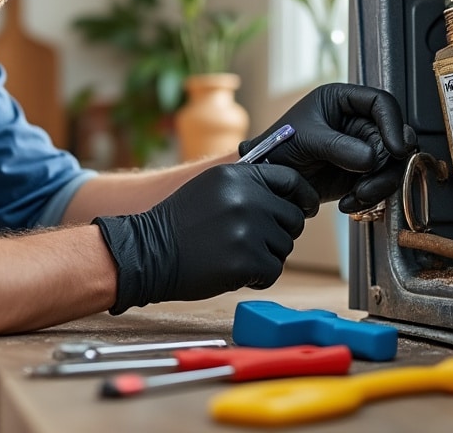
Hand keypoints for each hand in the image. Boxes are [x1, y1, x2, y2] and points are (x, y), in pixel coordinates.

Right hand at [93, 163, 318, 314]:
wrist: (148, 253)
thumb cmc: (179, 224)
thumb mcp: (211, 187)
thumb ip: (248, 185)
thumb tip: (291, 195)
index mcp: (238, 176)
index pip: (291, 179)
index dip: (302, 196)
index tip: (304, 208)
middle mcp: (246, 198)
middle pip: (293, 218)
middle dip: (279, 232)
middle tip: (250, 241)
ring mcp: (247, 230)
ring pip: (284, 247)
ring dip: (266, 256)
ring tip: (233, 255)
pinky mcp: (247, 260)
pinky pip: (274, 271)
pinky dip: (258, 277)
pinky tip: (233, 272)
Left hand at [240, 83, 416, 212]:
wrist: (270, 180)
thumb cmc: (279, 146)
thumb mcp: (306, 139)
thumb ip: (338, 146)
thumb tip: (371, 159)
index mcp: (342, 101)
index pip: (381, 103)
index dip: (393, 124)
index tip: (396, 148)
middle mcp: (357, 122)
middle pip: (394, 137)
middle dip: (388, 162)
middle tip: (373, 178)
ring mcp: (362, 148)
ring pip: (392, 163)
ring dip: (380, 183)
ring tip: (359, 194)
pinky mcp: (362, 173)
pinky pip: (381, 183)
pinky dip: (371, 196)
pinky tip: (350, 201)